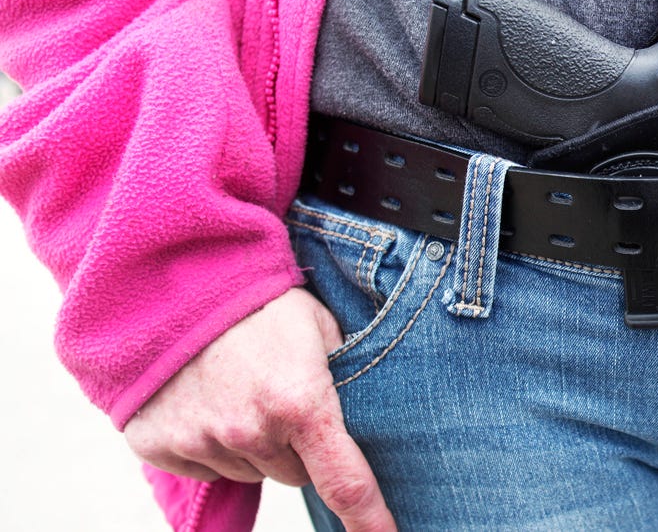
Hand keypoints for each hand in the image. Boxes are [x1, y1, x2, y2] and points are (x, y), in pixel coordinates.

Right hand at [124, 288, 396, 531]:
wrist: (170, 278)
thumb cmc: (257, 298)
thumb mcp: (320, 327)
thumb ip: (345, 375)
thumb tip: (366, 410)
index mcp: (302, 403)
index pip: (346, 482)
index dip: (369, 518)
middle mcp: (251, 431)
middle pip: (294, 474)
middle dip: (297, 447)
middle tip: (283, 395)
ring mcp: (201, 440)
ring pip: (250, 470)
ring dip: (252, 443)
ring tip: (241, 386)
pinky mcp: (160, 443)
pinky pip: (203, 464)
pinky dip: (209, 440)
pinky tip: (206, 396)